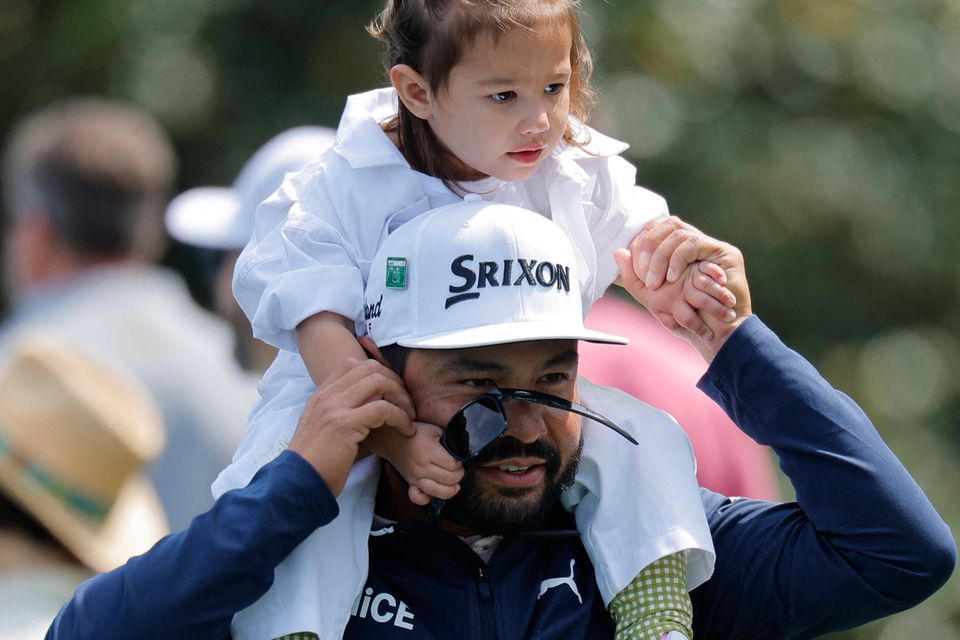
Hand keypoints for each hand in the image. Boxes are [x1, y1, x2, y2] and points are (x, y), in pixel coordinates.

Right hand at [289, 357, 415, 495]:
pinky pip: (383, 408)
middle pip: (370, 368)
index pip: (353, 364)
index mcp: (321, 394)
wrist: (299, 482)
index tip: (392, 393)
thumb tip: (369, 405)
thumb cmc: (316, 462)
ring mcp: (335, 407)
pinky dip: (400, 417)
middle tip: (406, 404)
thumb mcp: (323, 427)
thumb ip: (340, 411)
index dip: (379, 373)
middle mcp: (327, 395)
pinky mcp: (346, 424)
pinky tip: (406, 430)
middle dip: (395, 382)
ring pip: (378, 381)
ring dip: (401, 397)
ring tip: (408, 416)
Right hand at [366, 420, 463, 505]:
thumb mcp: (434, 429)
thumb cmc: (416, 432)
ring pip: (437, 492)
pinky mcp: (410, 483)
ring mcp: (415, 476)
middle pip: (449, 479)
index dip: (460, 463)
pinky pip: (418, 498)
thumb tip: (462, 451)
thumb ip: (449, 440)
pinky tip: (433, 493)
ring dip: (450, 490)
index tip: (458, 458)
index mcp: (429, 450)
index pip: (453, 465)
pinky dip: (427, 499)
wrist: (391, 438)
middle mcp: (422, 466)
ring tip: (453, 484)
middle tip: (456, 469)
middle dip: (458, 475)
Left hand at [614, 220, 751, 361]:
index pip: (656, 228)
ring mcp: (710, 246)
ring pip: (678, 232)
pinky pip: (694, 243)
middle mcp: (694, 245)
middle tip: (644, 274)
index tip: (635, 268)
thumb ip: (633, 278)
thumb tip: (617, 252)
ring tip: (657, 282)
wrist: (715, 335)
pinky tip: (673, 278)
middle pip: (667, 224)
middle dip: (648, 246)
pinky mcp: (725, 252)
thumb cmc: (687, 320)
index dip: (642, 242)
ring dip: (661, 257)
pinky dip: (678, 259)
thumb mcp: (653, 298)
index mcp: (678, 251)